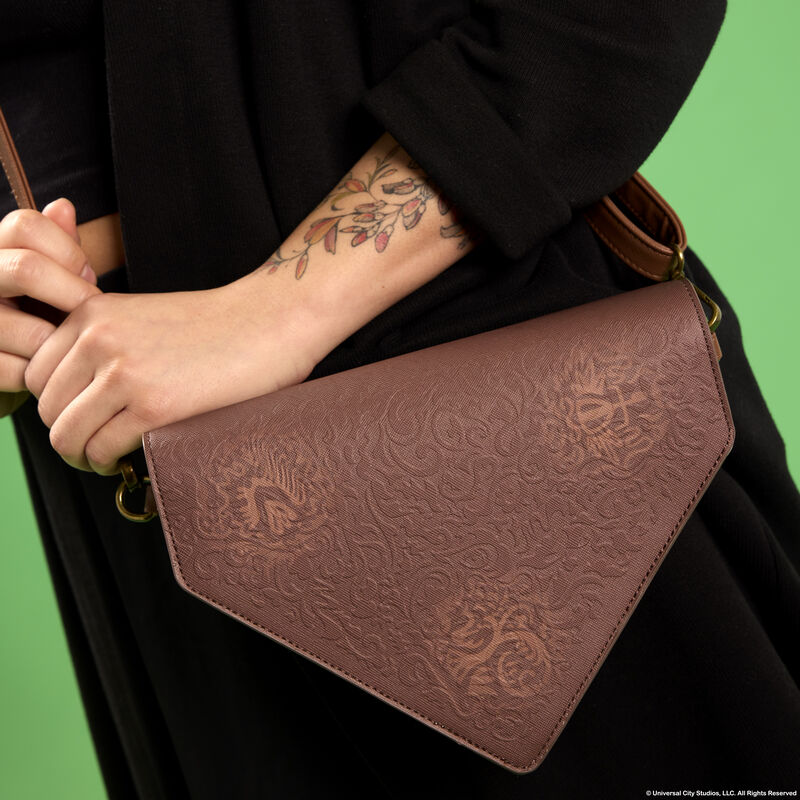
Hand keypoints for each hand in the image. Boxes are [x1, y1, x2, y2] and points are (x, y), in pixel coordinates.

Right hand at [0, 198, 99, 416]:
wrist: (4, 353)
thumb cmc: (38, 307)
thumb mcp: (50, 272)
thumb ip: (60, 245)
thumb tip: (63, 207)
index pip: (25, 225)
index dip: (68, 252)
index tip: (87, 275)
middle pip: (26, 269)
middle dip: (73, 296)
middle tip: (91, 316)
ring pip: (32, 330)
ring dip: (64, 345)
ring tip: (72, 347)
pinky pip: (21, 370)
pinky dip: (46, 374)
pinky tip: (51, 368)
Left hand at [24, 277, 318, 474]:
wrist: (271, 322)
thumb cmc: (217, 327)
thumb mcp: (142, 317)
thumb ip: (101, 342)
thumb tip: (72, 397)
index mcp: (92, 314)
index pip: (35, 373)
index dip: (56, 404)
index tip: (83, 417)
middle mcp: (98, 340)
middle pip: (46, 408)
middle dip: (67, 433)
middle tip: (93, 445)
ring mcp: (125, 373)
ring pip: (66, 435)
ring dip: (81, 454)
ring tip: (106, 456)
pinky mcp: (155, 406)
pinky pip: (102, 449)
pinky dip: (108, 462)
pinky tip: (127, 458)